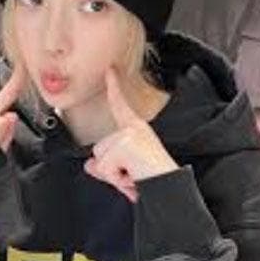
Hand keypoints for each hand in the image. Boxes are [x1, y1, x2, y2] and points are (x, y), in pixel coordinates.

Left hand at [83, 67, 178, 202]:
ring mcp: (129, 135)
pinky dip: (115, 179)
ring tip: (134, 177)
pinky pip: (105, 167)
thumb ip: (106, 167)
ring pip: (100, 159)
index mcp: (137, 130)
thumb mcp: (125, 172)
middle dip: (109, 169)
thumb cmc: (153, 182)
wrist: (171, 191)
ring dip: (113, 175)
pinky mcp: (125, 145)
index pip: (121, 105)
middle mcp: (133, 128)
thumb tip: (89, 164)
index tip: (109, 69)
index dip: (114, 86)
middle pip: (99, 149)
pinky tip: (132, 178)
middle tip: (132, 175)